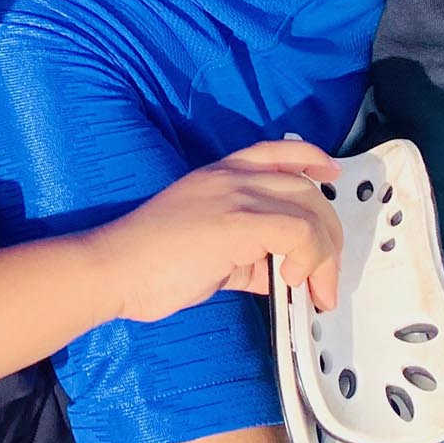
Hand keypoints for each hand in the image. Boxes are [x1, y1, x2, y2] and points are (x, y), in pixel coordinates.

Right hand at [92, 140, 341, 319]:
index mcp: (218, 176)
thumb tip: (282, 275)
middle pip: (305, 189)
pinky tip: (290, 282)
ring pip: (310, 211)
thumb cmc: (148, 265)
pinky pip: (299, 232)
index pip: (274, 151)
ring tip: (314, 291)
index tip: (328, 174)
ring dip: (324, 257)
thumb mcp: (209, 252)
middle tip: (324, 278)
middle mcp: (231, 177)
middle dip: (328, 236)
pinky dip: (309, 261)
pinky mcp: (239, 220)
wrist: (115, 267)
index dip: (309, 158)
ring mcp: (236, 195)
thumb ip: (248, 256)